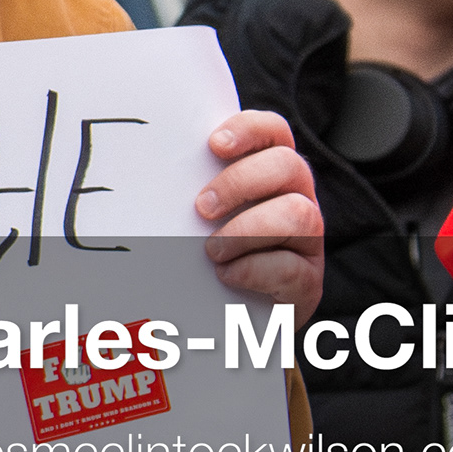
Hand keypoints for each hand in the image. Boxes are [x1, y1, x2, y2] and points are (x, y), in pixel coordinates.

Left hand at [199, 111, 323, 325]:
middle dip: (240, 183)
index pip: (274, 132)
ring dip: (246, 230)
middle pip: (288, 166)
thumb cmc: (206, 256)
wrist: (231, 321)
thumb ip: (189, 189)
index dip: (249, 130)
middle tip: (202, 208)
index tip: (214, 145)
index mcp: (270, 175)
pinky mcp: (308, 283)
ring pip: (299, 214)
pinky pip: (292, 267)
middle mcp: (297, 199)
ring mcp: (308, 242)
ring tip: (212, 251)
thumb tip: (144, 167)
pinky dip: (253, 270)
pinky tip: (226, 276)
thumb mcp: (198, 218)